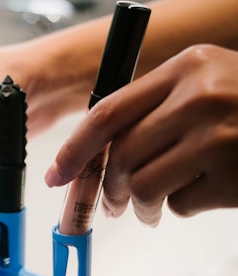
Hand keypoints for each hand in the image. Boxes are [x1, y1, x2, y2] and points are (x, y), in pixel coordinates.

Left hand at [45, 44, 237, 225]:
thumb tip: (92, 156)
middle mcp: (200, 98)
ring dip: (141, 205)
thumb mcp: (203, 87)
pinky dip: (183, 207)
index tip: (56, 175)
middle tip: (111, 203)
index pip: (108, 112)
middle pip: (121, 155)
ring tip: (153, 205)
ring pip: (144, 185)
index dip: (74, 149)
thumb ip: (152, 110)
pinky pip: (182, 204)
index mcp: (186, 69)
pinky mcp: (236, 177)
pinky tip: (204, 192)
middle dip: (108, 188)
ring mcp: (220, 138)